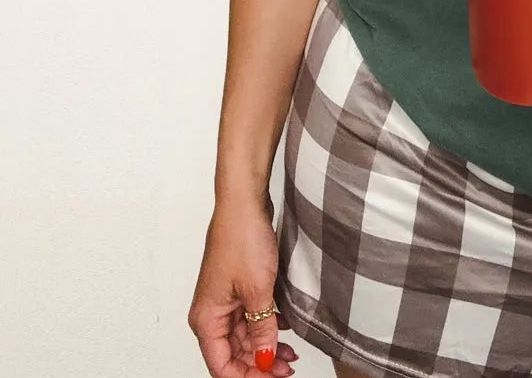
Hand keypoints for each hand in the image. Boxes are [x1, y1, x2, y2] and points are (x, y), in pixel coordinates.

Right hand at [188, 198, 298, 376]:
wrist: (244, 202)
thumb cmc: (241, 238)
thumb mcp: (258, 290)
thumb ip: (262, 329)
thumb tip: (265, 358)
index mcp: (207, 319)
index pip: (222, 366)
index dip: (247, 377)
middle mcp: (212, 312)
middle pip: (233, 354)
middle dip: (261, 364)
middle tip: (288, 368)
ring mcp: (225, 298)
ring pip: (245, 336)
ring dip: (266, 345)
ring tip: (292, 354)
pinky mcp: (239, 285)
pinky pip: (251, 316)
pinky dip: (268, 325)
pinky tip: (286, 328)